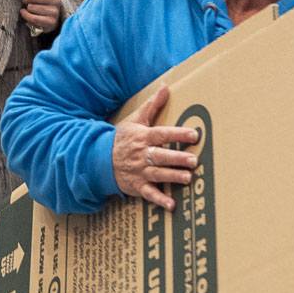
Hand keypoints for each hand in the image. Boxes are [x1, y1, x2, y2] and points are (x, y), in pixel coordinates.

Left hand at [20, 0, 60, 31]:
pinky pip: (33, 18)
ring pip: (31, 7)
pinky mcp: (51, 21)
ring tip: (29, 8)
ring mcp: (54, 11)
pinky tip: (24, 12)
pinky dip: (25, 15)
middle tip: (25, 1)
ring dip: (27, 8)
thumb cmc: (44, 2)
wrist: (53, 17)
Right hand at [112, 86, 199, 209]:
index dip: (178, 133)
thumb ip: (152, 105)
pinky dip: (160, 200)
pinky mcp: (137, 186)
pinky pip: (149, 194)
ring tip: (188, 178)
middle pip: (161, 156)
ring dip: (173, 176)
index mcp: (142, 137)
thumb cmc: (122, 138)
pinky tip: (172, 205)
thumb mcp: (135, 120)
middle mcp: (141, 155)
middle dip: (177, 158)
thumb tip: (165, 87)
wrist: (99, 159)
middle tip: (194, 160)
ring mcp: (139, 171)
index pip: (162, 134)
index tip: (194, 134)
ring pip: (158, 174)